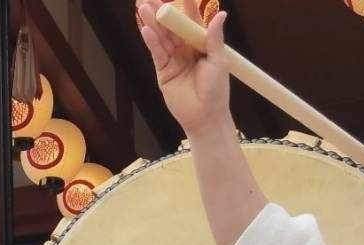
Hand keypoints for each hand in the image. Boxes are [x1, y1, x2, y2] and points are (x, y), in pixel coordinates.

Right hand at [136, 0, 232, 137]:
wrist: (205, 116)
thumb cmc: (216, 90)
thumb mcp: (219, 60)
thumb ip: (214, 38)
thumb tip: (220, 14)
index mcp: (200, 43)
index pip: (191, 20)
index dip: (184, 6)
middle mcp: (185, 48)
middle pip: (171, 26)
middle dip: (161, 11)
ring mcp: (173, 59)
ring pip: (161, 37)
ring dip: (152, 23)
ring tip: (143, 7)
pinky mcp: (163, 70)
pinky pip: (156, 52)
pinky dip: (151, 41)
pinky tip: (146, 29)